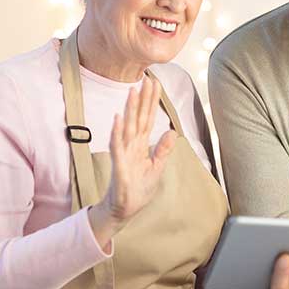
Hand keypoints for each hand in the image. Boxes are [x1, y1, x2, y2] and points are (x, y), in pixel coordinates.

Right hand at [88, 77, 176, 247]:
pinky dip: (117, 132)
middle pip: (138, 118)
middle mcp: (132, 145)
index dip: (152, 101)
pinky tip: (118, 118)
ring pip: (128, 127)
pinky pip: (117, 145)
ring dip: (129, 109)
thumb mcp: (156, 167)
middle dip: (143, 99)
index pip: (148, 118)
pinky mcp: (119, 164)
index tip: (155, 83)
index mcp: (141, 145)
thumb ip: (163, 149)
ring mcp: (124, 153)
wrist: (125, 209)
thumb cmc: (138, 189)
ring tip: (132, 91)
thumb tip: (172, 131)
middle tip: (146, 79)